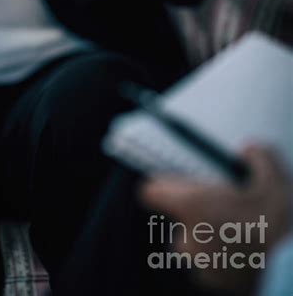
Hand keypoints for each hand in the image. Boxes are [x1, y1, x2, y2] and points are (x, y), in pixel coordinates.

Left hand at [139, 146, 292, 293]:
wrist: (291, 270)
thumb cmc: (275, 224)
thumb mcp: (274, 177)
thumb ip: (258, 154)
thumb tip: (248, 150)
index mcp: (191, 205)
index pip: (151, 191)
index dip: (164, 184)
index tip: (178, 181)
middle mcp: (188, 236)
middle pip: (180, 217)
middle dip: (198, 212)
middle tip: (225, 205)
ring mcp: (200, 263)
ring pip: (196, 242)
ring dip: (211, 235)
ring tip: (240, 228)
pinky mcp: (215, 281)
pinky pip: (211, 263)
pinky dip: (223, 256)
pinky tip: (245, 248)